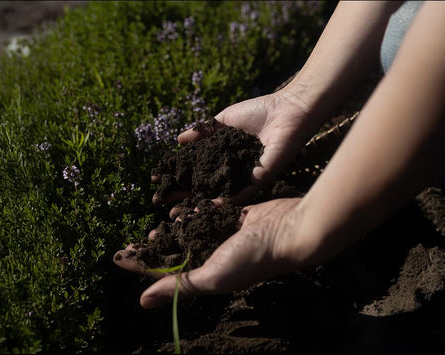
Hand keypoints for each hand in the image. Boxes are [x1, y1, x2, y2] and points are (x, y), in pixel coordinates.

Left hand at [113, 197, 329, 308]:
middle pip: (175, 253)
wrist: (289, 230)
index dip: (140, 266)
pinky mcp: (234, 217)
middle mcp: (213, 258)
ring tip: (153, 228)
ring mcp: (224, 237)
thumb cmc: (253, 257)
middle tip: (132, 243)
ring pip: (190, 233)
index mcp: (207, 275)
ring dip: (172, 230)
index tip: (117, 258)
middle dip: (154, 249)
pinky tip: (180, 208)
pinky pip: (209, 214)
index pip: (165, 273)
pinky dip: (195, 212)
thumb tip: (142, 302)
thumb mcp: (211, 275)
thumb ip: (178, 285)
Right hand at [153, 90, 322, 205]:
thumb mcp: (224, 121)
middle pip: (203, 186)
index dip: (177, 176)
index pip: (196, 170)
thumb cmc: (259, 111)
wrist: (287, 109)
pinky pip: (240, 194)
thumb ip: (203, 131)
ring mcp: (246, 177)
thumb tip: (178, 140)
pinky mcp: (260, 179)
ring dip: (198, 203)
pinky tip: (207, 207)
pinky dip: (224, 201)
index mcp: (224, 157)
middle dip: (182, 195)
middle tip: (161, 203)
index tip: (157, 182)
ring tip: (178, 212)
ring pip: (217, 194)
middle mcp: (233, 170)